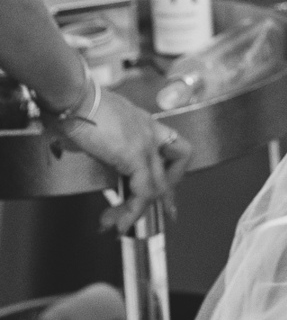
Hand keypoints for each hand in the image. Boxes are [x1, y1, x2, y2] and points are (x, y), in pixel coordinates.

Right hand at [51, 87, 190, 231]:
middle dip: (168, 192)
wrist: (73, 96)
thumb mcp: (94, 127)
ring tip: (116, 224)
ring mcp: (145, 142)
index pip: (172, 146)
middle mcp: (149, 130)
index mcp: (142, 122)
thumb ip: (96, 142)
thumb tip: (79, 151)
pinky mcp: (134, 154)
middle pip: (179, 162)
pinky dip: (132, 211)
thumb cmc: (75, 106)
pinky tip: (118, 221)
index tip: (165, 191)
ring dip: (136, 211)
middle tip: (159, 213)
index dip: (173, 170)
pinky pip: (143, 191)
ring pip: (158, 185)